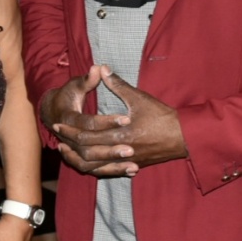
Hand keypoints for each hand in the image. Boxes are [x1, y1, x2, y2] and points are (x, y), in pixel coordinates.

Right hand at [40, 65, 131, 176]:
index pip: (88, 123)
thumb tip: (100, 67)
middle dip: (112, 147)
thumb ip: (88, 79)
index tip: (127, 119)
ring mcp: (74, 150)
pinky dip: (113, 171)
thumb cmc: (65, 96)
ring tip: (135, 163)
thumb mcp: (75, 86)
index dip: (107, 121)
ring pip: (92, 163)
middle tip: (133, 146)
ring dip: (114, 165)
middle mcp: (67, 138)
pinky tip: (132, 169)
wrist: (50, 112)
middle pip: (90, 147)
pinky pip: (96, 170)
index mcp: (68, 118)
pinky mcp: (83, 157)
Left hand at [50, 66, 186, 176]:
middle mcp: (121, 151)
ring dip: (79, 160)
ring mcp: (127, 161)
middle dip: (70, 145)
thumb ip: (118, 85)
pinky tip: (88, 164)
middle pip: (87, 153)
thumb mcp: (139, 98)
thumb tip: (102, 68)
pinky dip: (96, 169)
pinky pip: (109, 172)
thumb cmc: (162, 116)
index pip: (87, 135)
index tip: (57, 123)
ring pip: (96, 167)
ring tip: (67, 153)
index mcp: (120, 134)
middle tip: (57, 137)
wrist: (185, 137)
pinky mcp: (133, 165)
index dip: (70, 130)